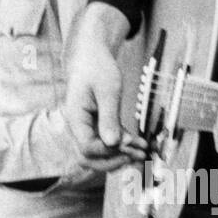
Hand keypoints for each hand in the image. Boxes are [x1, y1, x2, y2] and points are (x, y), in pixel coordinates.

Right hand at [64, 3, 131, 160]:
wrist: (91, 55)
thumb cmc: (96, 67)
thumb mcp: (107, 90)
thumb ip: (109, 117)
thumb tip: (112, 143)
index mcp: (75, 116)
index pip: (87, 147)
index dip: (108, 151)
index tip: (129, 145)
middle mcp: (78, 125)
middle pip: (89, 157)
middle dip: (113, 161)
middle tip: (137, 156)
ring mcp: (86, 126)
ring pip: (98, 153)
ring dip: (119, 156)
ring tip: (142, 152)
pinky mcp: (96, 125)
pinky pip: (107, 142)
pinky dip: (122, 146)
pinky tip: (137, 143)